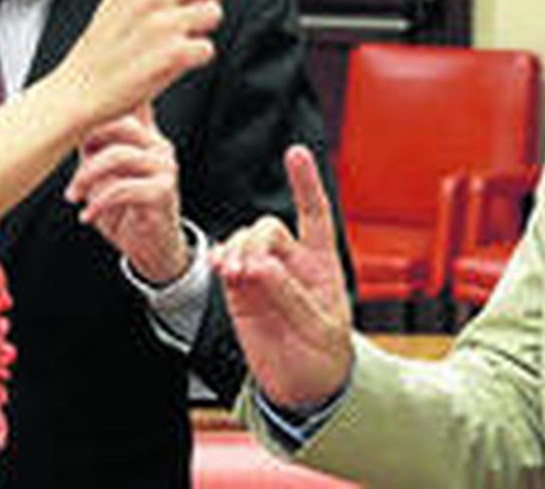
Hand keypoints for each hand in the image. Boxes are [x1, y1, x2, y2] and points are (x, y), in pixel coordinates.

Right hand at [53, 0, 243, 125]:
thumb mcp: (121, 0)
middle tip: (191, 13)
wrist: (79, 90)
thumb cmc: (105, 47)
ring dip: (201, 29)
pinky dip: (195, 58)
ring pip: (213, 13)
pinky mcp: (173, 55)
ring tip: (170, 43)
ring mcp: (162, 24)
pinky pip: (208, 48)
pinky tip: (169, 65)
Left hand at [66, 105, 189, 283]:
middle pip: (119, 123)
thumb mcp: (102, 173)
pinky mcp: (163, 192)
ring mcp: (164, 167)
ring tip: (74, 195)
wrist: (150, 249)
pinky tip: (87, 215)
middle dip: (85, 143)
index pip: (130, 102)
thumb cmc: (124, 210)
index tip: (72, 112)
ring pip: (118, 155)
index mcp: (145, 135)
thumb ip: (94, 143)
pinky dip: (98, 203)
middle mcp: (158, 145)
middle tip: (70, 167)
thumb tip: (67, 119)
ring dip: (86, 176)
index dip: (102, 101)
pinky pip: (122, 189)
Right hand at [212, 145, 352, 410]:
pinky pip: (226, 263)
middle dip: (256, 241)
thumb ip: (289, 295)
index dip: (305, 184)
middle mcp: (292, 263)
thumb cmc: (325, 359)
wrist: (304, 390)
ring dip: (236, 251)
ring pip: (244, 242)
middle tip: (250, 270)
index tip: (295, 154)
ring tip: (235, 273)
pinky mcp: (240, 292)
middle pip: (268, 228)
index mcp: (322, 264)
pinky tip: (220, 266)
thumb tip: (260, 268)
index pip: (315, 215)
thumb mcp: (319, 329)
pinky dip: (220, 259)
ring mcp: (264, 276)